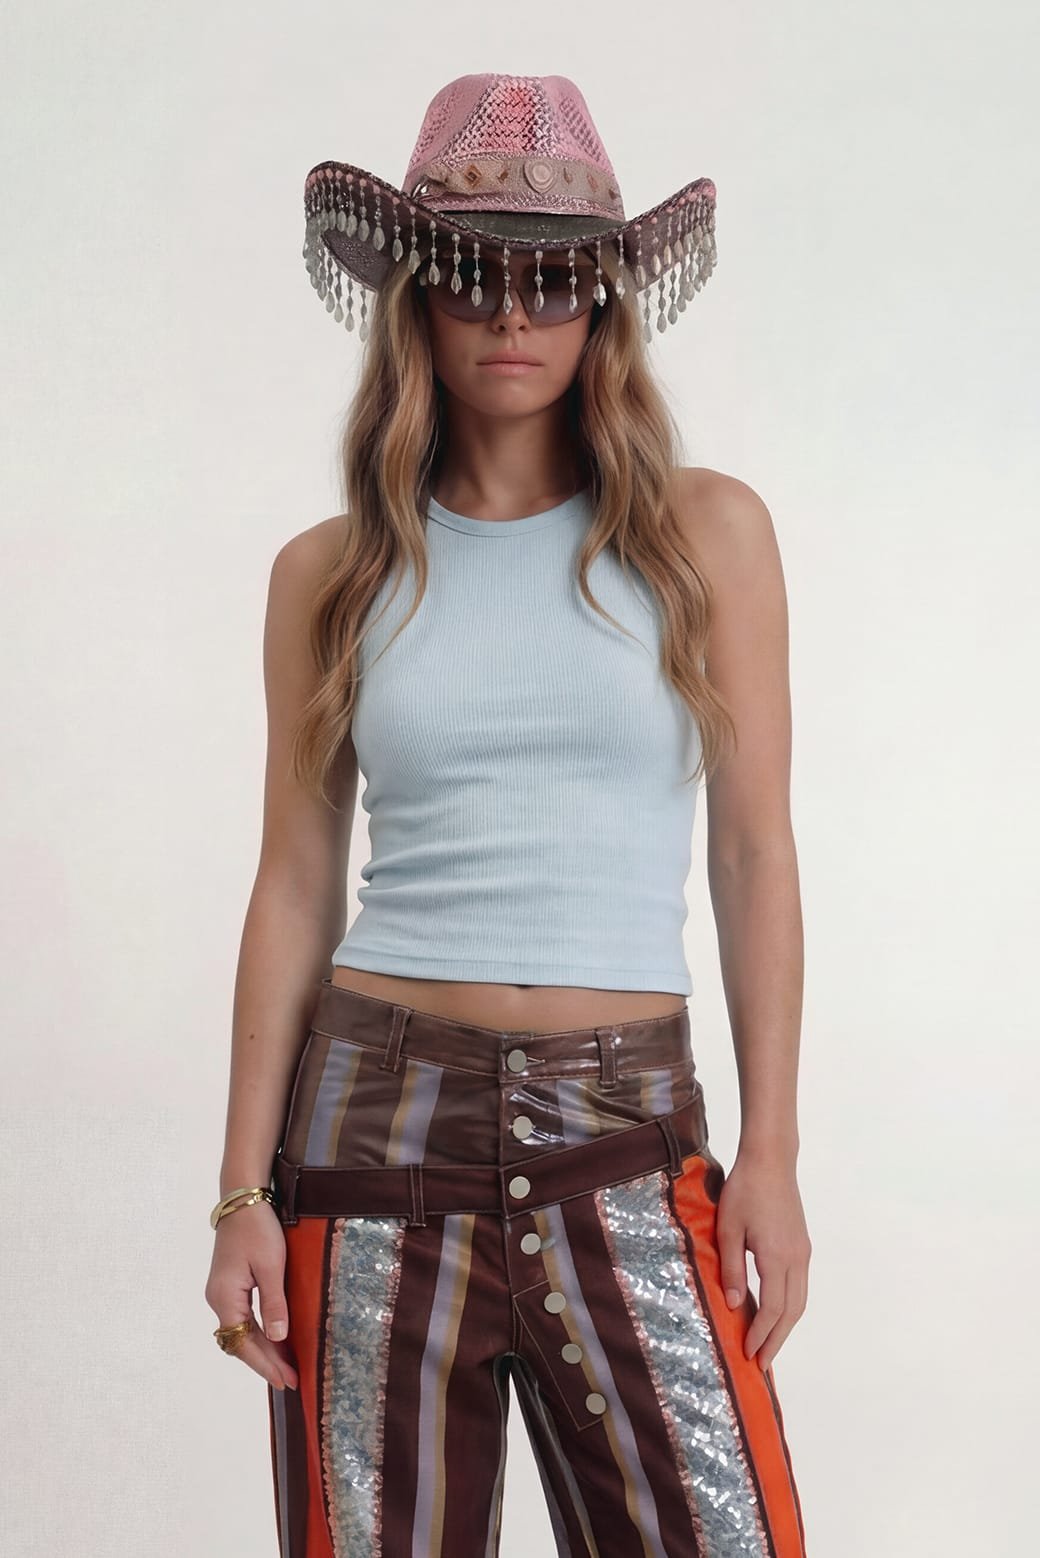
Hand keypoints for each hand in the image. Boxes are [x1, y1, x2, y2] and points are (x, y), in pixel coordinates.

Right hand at [205, 1201, 298, 1390]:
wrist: (242, 1199)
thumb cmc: (258, 1228)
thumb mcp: (271, 1266)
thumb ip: (274, 1303)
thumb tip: (278, 1339)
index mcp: (226, 1297)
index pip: (244, 1343)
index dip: (265, 1365)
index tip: (286, 1381)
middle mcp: (218, 1299)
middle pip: (241, 1341)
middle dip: (266, 1362)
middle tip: (292, 1380)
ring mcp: (222, 1293)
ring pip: (242, 1331)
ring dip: (263, 1349)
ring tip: (286, 1366)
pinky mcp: (229, 1285)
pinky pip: (243, 1318)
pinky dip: (259, 1332)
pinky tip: (275, 1339)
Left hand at [715, 1149, 810, 1371]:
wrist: (771, 1161)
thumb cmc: (745, 1191)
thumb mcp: (728, 1229)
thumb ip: (732, 1269)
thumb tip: (736, 1306)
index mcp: (777, 1257)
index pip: (773, 1309)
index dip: (761, 1335)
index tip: (748, 1354)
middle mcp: (797, 1259)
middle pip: (792, 1312)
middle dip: (776, 1340)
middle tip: (761, 1364)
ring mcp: (803, 1252)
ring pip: (800, 1301)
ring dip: (785, 1327)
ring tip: (769, 1345)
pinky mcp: (802, 1246)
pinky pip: (800, 1286)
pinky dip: (789, 1307)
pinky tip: (775, 1313)